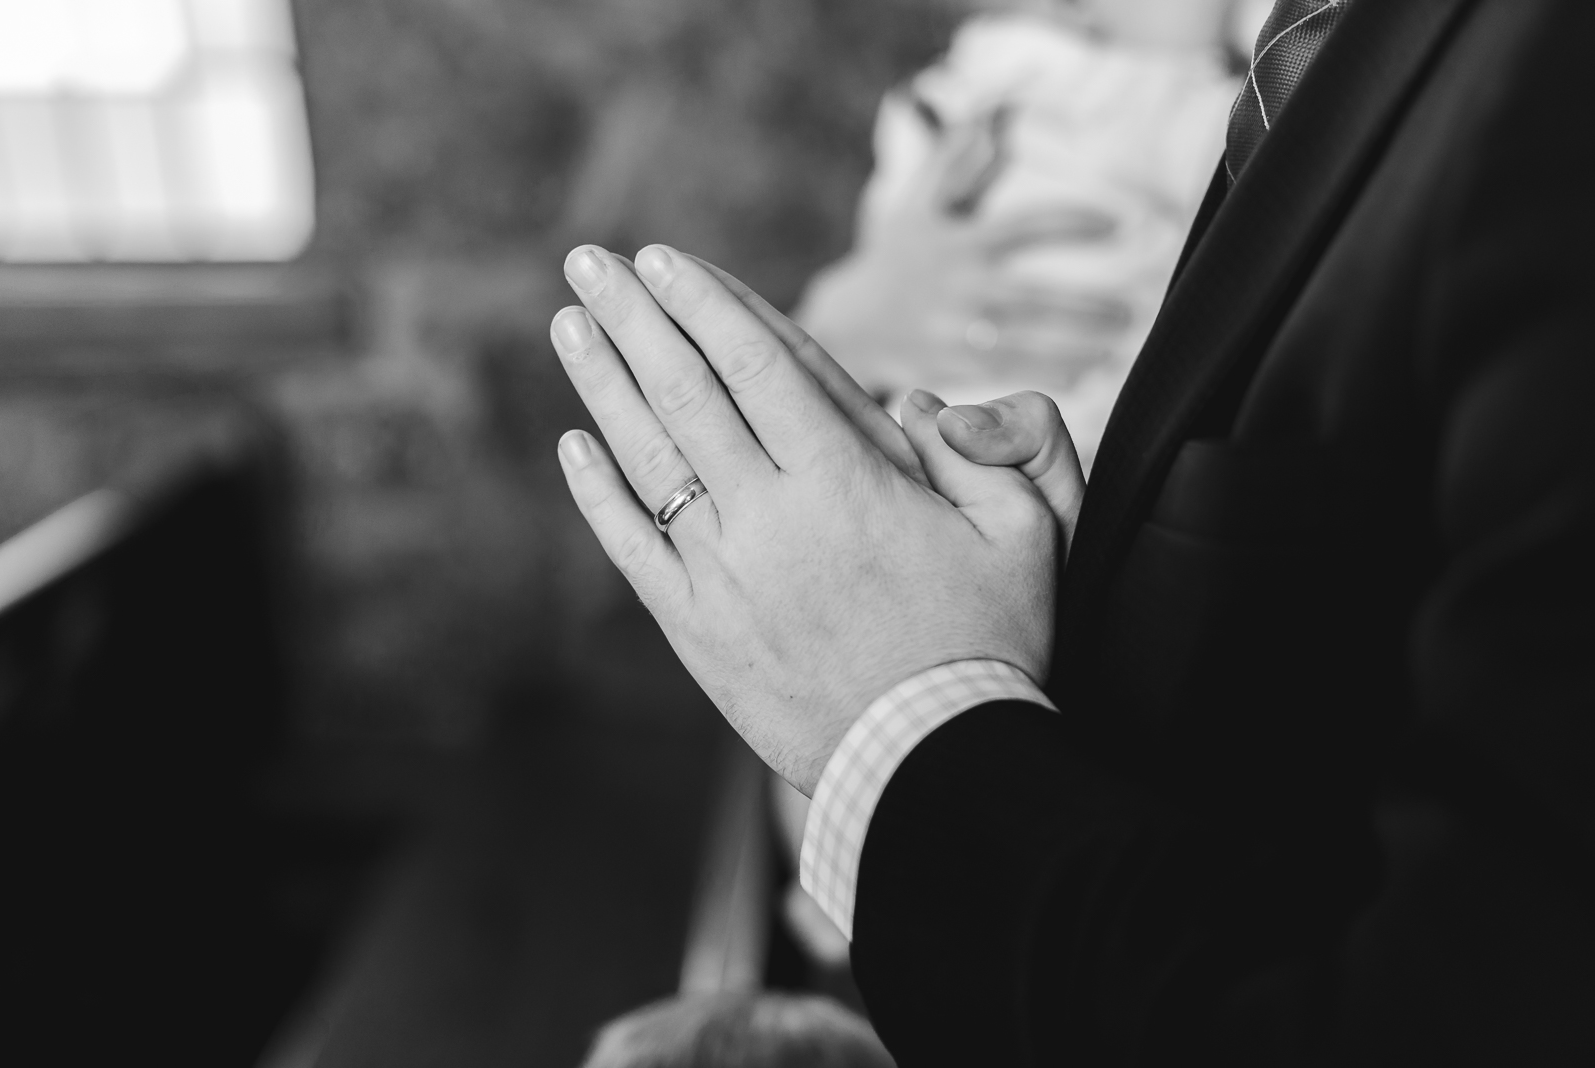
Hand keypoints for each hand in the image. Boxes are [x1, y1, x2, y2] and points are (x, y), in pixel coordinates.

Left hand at [550, 244, 1057, 793]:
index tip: (662, 259)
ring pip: (647, 456)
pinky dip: (596, 493)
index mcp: (847, 479)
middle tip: (591, 261)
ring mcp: (721, 572)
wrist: (928, 768)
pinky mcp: (695, 629)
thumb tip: (918, 400)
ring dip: (602, 383)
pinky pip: (629, 547)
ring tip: (569, 324)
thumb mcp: (1029, 530)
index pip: (757, 361)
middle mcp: (769, 514)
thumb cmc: (988, 645)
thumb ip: (996, 442)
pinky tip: (571, 445)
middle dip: (634, 315)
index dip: (704, 302)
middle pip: (685, 391)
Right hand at [792, 92, 1136, 404]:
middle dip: (1083, 307)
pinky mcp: (949, 367)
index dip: (1070, 223)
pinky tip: (1085, 376)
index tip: (1116, 222)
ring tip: (1116, 347)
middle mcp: (959, 288)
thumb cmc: (897, 257)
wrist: (847, 323)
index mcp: (960, 243)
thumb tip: (992, 115)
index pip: (1023, 227)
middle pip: (1031, 299)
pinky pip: (1006, 375)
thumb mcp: (919, 205)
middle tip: (1130, 310)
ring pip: (1024, 344)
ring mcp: (954, 331)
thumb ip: (958, 162)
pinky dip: (1046, 377)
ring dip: (1074, 349)